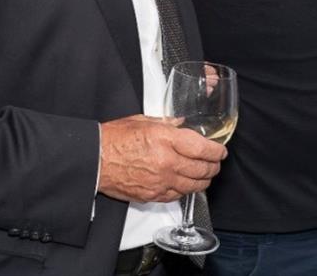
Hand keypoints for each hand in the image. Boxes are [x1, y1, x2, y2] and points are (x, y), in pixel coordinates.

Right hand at [97, 115, 226, 203]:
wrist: (95, 160)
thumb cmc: (115, 139)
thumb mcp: (143, 120)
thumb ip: (167, 123)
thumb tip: (182, 123)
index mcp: (165, 139)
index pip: (202, 148)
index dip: (217, 151)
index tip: (221, 150)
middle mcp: (166, 162)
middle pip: (202, 169)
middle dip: (214, 166)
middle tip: (216, 162)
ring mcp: (161, 181)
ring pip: (194, 185)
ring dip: (204, 180)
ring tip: (207, 174)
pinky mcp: (153, 195)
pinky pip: (178, 195)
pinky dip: (187, 190)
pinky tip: (188, 184)